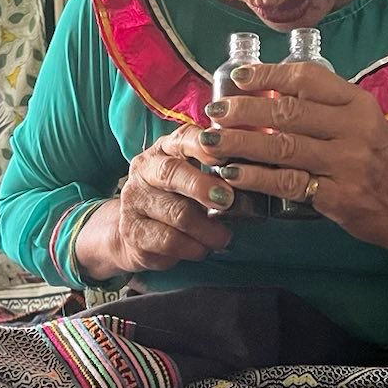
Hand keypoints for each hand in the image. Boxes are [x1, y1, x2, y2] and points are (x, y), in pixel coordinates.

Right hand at [73, 130, 235, 277]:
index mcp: (164, 150)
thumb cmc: (176, 201)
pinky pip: (169, 241)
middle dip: (202, 186)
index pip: (183, 139)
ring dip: (207, 229)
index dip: (204, 147)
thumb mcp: (193, 179)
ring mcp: (135, 201)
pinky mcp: (133, 231)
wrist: (137, 233)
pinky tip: (203, 249)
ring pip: (176, 213)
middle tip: (228, 200)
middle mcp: (144, 170)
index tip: (226, 157)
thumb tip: (253, 174)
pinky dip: (193, 247)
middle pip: (171, 173)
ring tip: (224, 238)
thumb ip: (216, 171)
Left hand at [196, 61, 387, 266]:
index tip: (238, 77)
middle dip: (244, 109)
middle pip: (288, 111)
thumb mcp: (362, 123)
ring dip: (240, 142)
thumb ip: (325, 109)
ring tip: (212, 140)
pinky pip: (288, 183)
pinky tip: (233, 174)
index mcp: (358, 103)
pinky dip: (256, 177)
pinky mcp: (339, 196)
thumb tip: (269, 95)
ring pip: (283, 146)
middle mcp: (354, 128)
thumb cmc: (381, 161)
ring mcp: (347, 163)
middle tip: (214, 110)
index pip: (307, 78)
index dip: (268, 74)